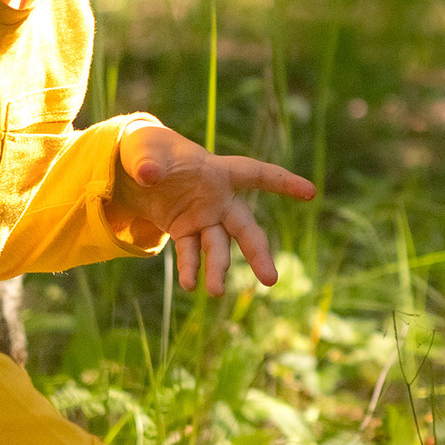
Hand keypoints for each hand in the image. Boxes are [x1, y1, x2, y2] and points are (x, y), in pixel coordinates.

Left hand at [116, 126, 315, 292]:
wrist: (134, 172)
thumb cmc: (148, 152)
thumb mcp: (142, 151)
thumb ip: (147, 163)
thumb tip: (148, 176)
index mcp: (217, 171)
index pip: (255, 174)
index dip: (282, 182)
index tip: (310, 193)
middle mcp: (218, 199)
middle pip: (245, 227)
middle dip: (257, 252)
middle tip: (270, 279)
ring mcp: (204, 218)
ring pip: (219, 246)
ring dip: (218, 269)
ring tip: (215, 293)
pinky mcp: (186, 232)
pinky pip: (191, 253)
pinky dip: (189, 268)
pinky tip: (188, 285)